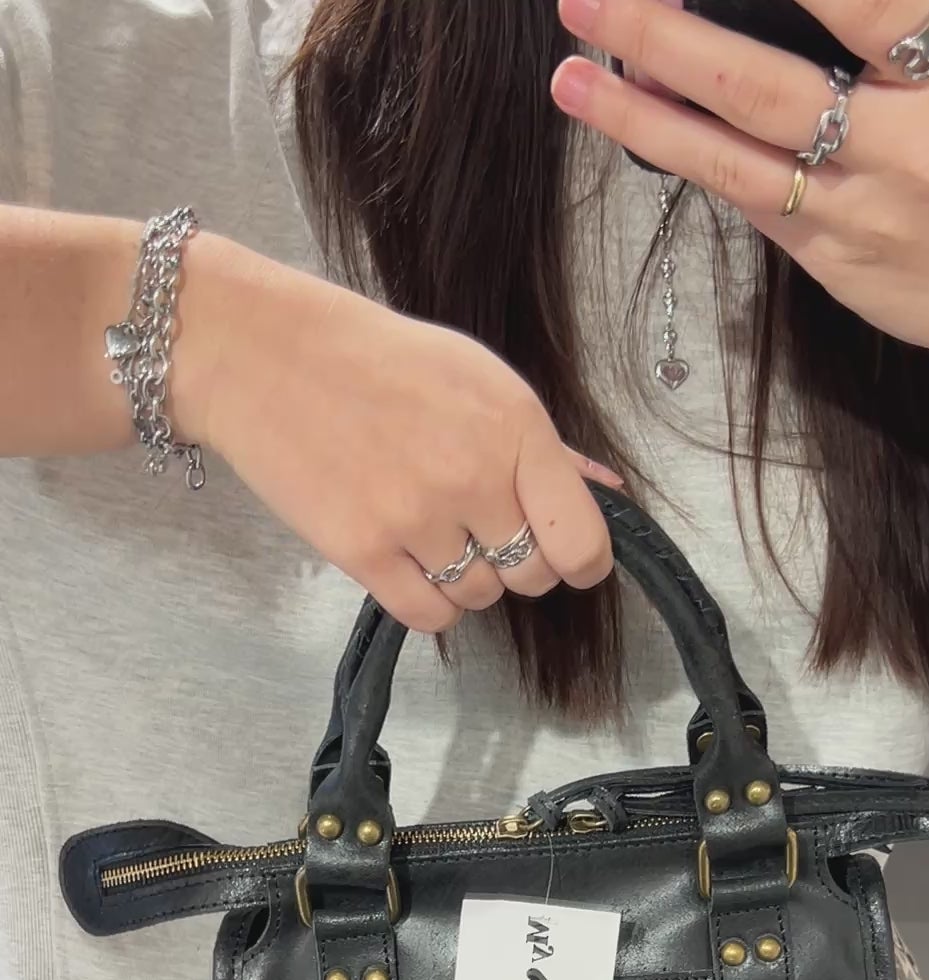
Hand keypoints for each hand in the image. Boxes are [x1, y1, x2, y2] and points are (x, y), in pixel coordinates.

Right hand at [177, 233, 620, 632]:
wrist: (264, 357)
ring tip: (427, 526)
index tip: (570, 559)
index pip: (580, 538)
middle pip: (531, 574)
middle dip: (516, 562)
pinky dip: (427, 600)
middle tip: (480, 528)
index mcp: (513, 426)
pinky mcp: (365, 553)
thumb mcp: (476, 378)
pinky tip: (407, 559)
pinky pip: (429, 615)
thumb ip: (543, 447)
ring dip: (465, 577)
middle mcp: (473, 476)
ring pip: (479, 597)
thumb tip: (605, 494)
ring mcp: (417, 519)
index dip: (582, 560)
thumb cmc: (375, 361)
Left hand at [552, 0, 928, 379]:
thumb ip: (892, 22)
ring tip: (572, 75)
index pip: (867, 5)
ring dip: (640, 115)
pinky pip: (742, 197)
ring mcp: (855, 212)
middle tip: (589, 0)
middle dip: (664, 36)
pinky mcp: (825, 258)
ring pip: (731, 158)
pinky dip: (684, 155)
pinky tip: (632, 122)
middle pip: (762, 85)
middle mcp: (899, 148)